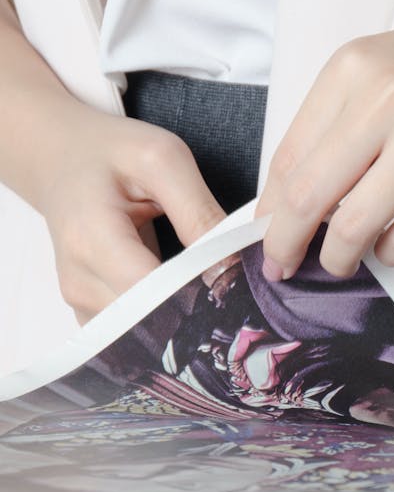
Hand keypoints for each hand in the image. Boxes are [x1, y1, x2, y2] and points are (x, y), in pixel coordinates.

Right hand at [35, 101, 223, 322]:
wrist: (61, 161)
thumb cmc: (109, 154)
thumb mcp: (162, 159)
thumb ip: (198, 212)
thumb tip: (232, 264)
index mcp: (91, 238)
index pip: (153, 292)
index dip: (198, 292)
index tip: (234, 282)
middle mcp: (79, 280)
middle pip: (150, 322)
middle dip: (195, 310)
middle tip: (229, 292)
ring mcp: (80, 303)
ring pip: (146, 336)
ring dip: (182, 319)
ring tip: (205, 288)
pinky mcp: (90, 316)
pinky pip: (135, 336)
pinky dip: (163, 323)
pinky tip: (181, 298)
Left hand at [257, 0, 393, 279]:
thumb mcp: (379, 70)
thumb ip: (332, 126)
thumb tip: (286, 202)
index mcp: (354, 70)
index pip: (287, 161)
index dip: (268, 214)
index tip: (266, 240)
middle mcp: (390, 100)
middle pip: (309, 199)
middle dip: (287, 247)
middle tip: (285, 267)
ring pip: (355, 229)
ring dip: (340, 257)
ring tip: (344, 259)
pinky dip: (390, 252)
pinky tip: (393, 242)